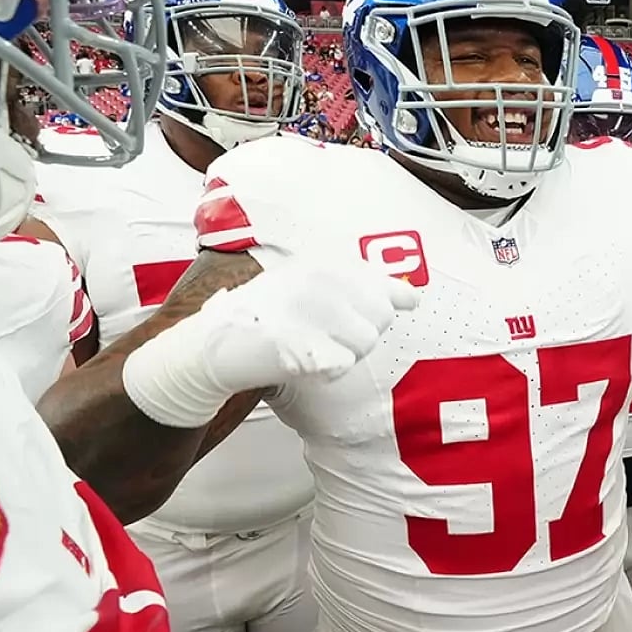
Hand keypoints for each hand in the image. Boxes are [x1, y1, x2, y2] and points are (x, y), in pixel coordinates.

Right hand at [123, 257, 420, 427]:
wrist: (217, 341)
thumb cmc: (267, 315)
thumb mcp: (309, 286)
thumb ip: (358, 288)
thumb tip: (413, 295)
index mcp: (324, 264)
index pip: (382, 282)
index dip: (392, 298)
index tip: (398, 305)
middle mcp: (322, 280)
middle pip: (379, 318)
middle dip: (362, 332)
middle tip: (328, 333)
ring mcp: (312, 311)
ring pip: (364, 343)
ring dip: (344, 351)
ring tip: (312, 344)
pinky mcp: (304, 342)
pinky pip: (342, 364)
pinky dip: (327, 368)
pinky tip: (302, 359)